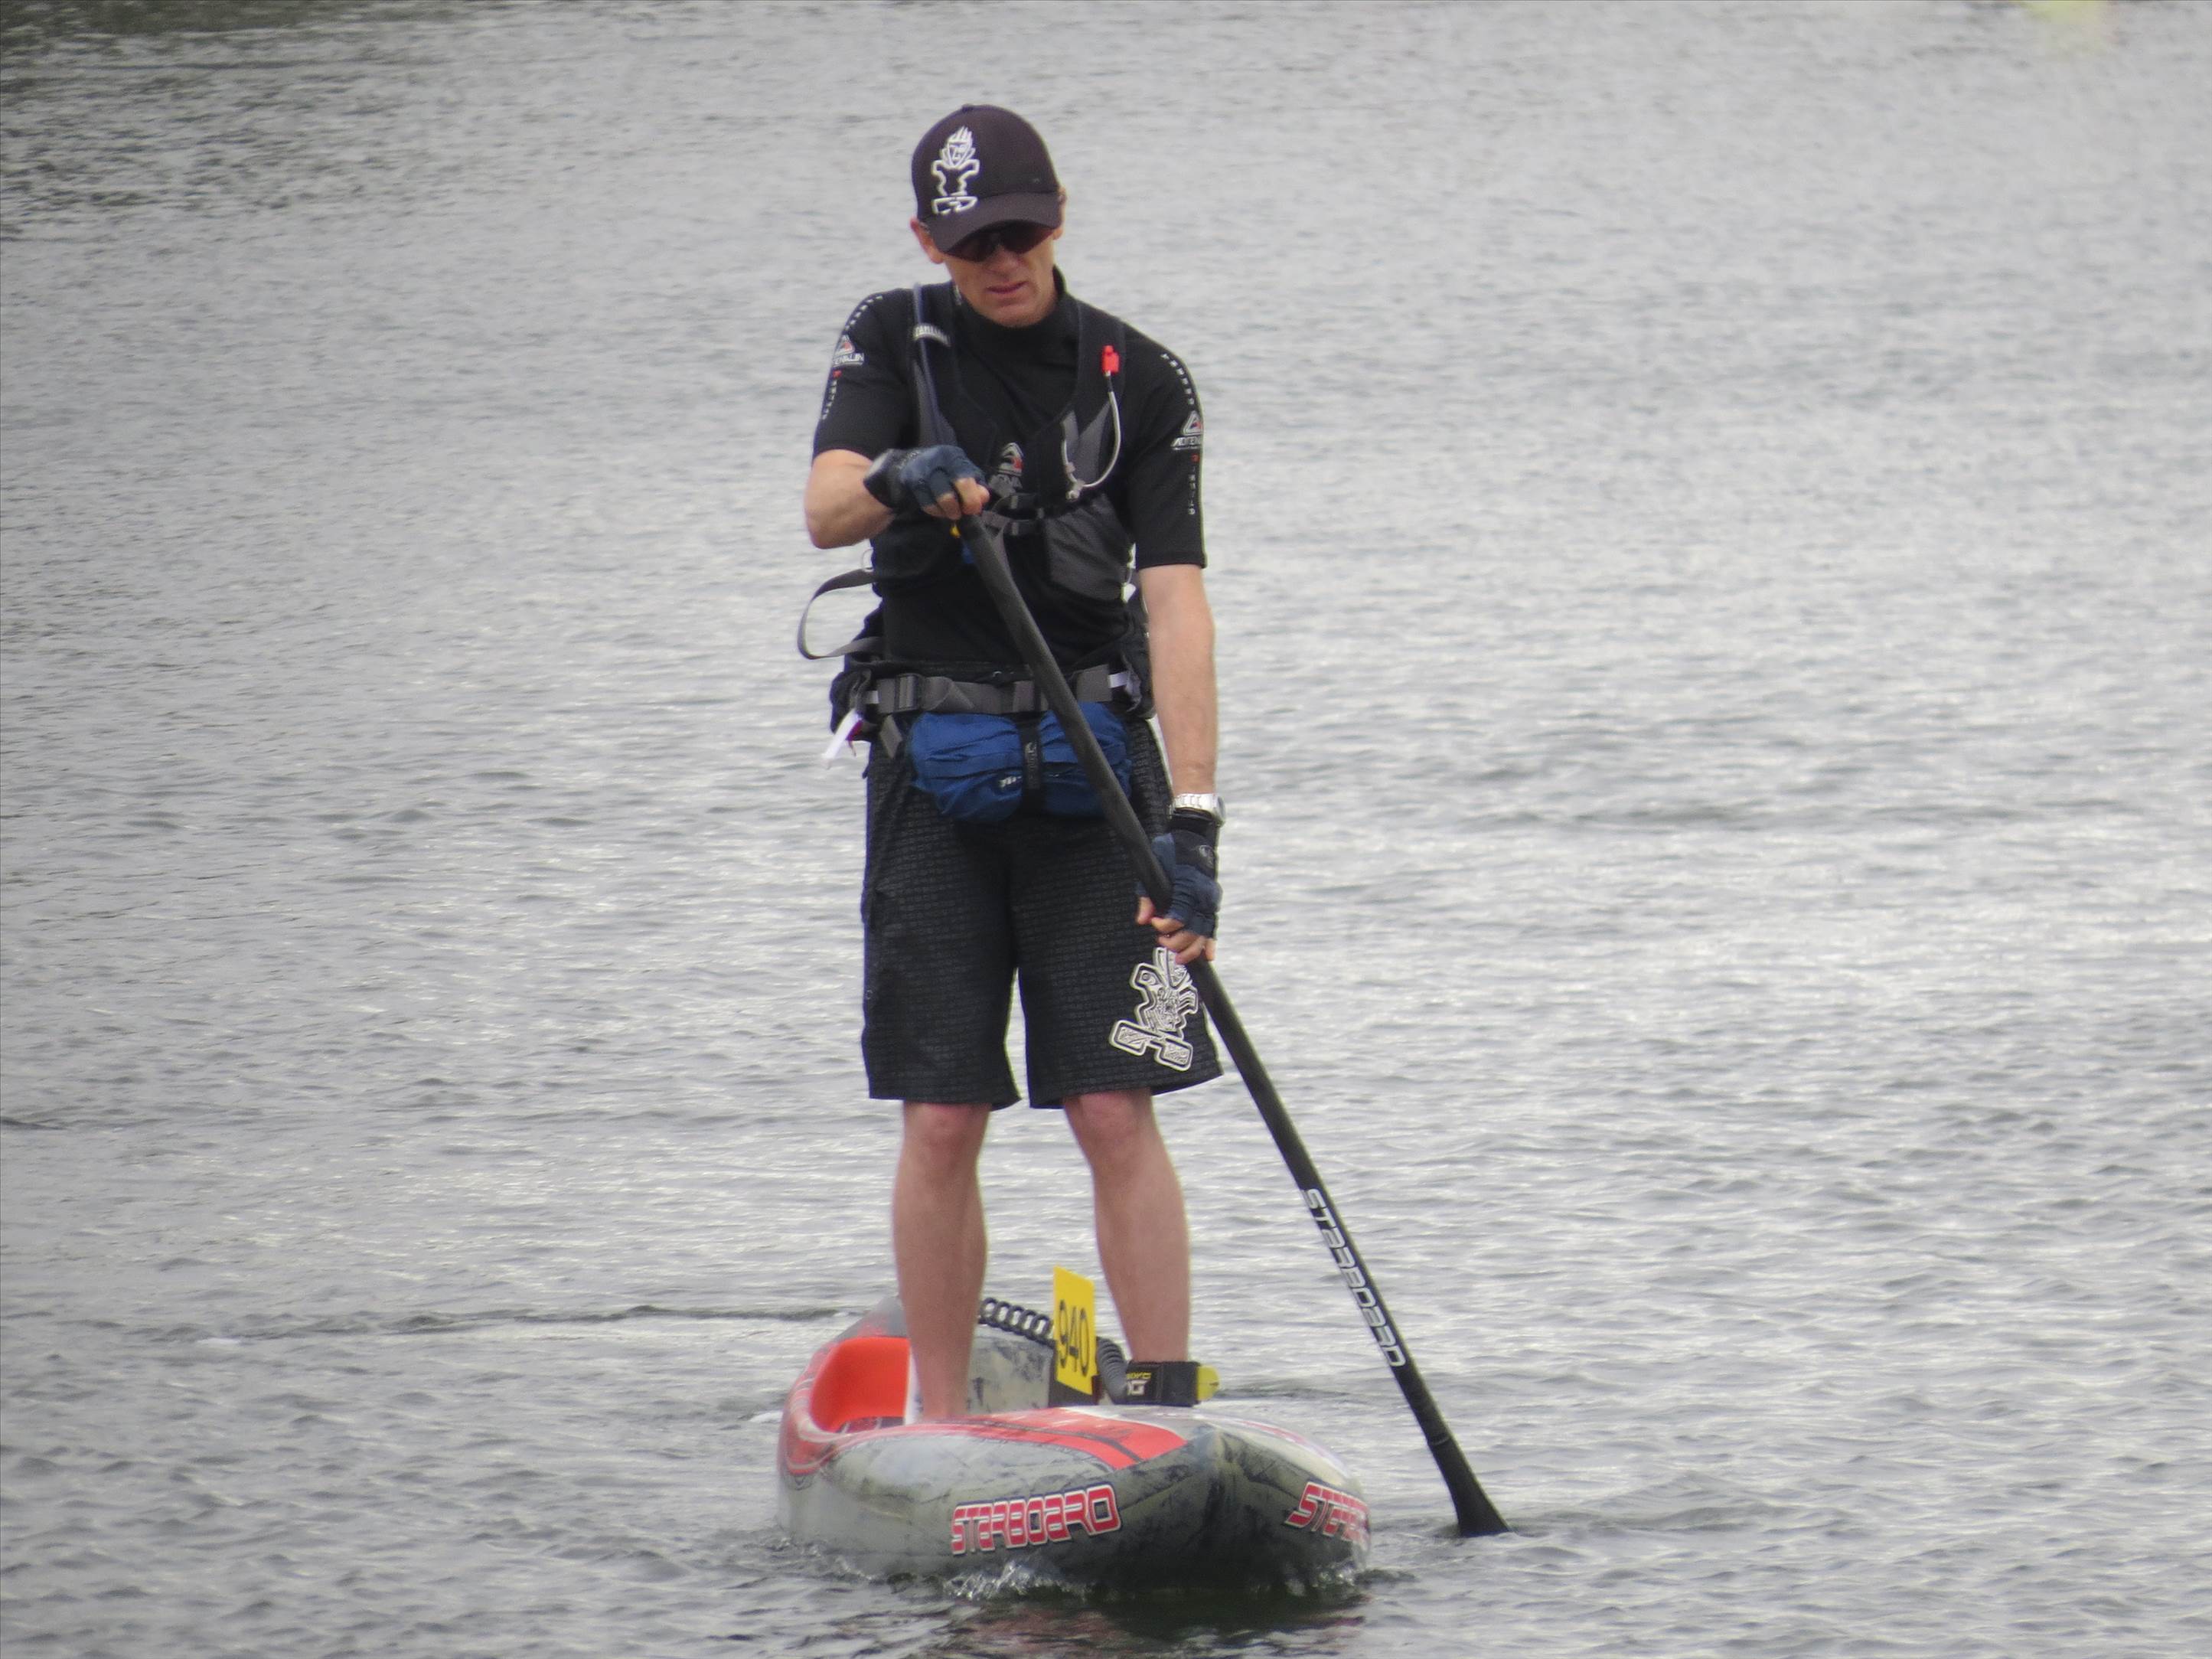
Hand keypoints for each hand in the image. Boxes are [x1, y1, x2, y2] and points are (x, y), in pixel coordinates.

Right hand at [864, 444, 987, 519]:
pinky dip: (936, 511)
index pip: (965, 479)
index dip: (971, 498)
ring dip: (948, 511)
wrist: (911, 464)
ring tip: (950, 512)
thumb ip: (976, 485)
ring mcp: (922, 471)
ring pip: (940, 499)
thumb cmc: (944, 471)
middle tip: (960, 513)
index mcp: (954, 456)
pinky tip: (939, 510)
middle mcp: (938, 460)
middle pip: (951, 491)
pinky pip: (927, 504)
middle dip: (958, 507)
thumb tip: (983, 497)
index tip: (973, 509)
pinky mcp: (911, 482)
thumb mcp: (963, 474)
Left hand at [1136, 810, 1218, 964]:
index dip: (1166, 925)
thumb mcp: (1153, 865)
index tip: (1154, 925)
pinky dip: (1210, 942)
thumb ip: (1147, 895)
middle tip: (1162, 942)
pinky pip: (1213, 925)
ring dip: (1192, 948)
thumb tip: (1142, 920)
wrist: (1194, 837)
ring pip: (1205, 931)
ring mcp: (1211, 898)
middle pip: (1194, 927)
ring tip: (1178, 958)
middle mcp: (1203, 893)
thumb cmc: (1170, 850)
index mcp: (1188, 882)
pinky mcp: (1213, 902)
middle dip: (1178, 941)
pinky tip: (1207, 956)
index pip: (1179, 914)